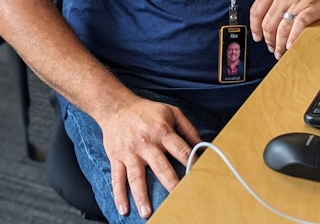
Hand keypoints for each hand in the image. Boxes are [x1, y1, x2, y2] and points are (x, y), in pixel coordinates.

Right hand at [99, 97, 201, 218]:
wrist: (116, 106)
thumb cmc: (147, 111)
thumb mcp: (171, 112)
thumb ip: (188, 129)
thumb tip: (203, 145)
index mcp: (162, 131)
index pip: (181, 150)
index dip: (191, 164)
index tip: (199, 179)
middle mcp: (146, 143)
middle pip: (161, 166)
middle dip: (171, 184)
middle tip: (179, 200)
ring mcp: (130, 152)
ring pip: (136, 176)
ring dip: (142, 195)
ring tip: (147, 213)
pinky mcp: (116, 157)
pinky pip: (117, 178)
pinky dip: (119, 194)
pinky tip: (123, 209)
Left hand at [249, 0, 319, 57]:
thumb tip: (267, 16)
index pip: (256, 10)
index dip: (254, 27)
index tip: (257, 37)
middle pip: (268, 23)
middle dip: (268, 40)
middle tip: (272, 48)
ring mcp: (298, 1)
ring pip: (281, 28)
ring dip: (279, 44)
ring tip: (281, 52)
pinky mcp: (312, 8)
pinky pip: (297, 26)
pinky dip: (292, 39)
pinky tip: (291, 46)